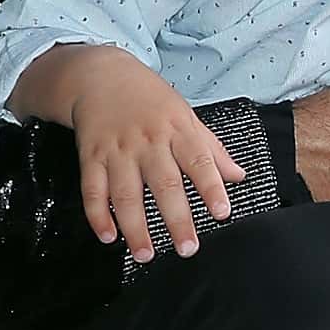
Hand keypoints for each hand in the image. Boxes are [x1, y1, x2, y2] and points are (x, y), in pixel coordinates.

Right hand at [39, 45, 243, 261]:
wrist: (100, 75)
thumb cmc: (149, 100)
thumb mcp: (187, 116)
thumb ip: (213, 149)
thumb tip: (239, 176)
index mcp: (177, 130)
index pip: (199, 160)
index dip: (211, 187)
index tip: (222, 212)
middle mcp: (148, 141)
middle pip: (164, 184)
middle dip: (177, 219)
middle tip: (187, 248)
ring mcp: (117, 150)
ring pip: (126, 193)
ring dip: (136, 227)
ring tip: (146, 254)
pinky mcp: (90, 156)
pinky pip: (93, 190)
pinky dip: (98, 215)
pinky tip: (108, 237)